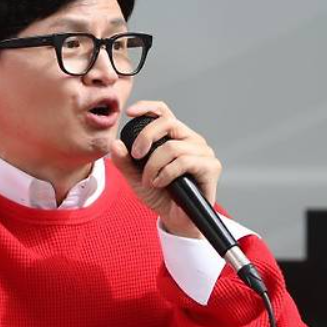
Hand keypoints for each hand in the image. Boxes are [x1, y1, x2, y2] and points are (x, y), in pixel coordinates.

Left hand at [110, 101, 221, 238]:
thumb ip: (124, 161)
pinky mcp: (211, 166)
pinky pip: (185, 161)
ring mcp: (203, 152)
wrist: (176, 219)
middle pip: (167, 123)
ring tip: (150, 180)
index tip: (129, 112)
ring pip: (173, 146)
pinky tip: (161, 183)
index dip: (147, 107)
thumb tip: (115, 144)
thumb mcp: (135, 177)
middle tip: (136, 156)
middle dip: (146, 137)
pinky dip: (167, 173)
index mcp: (174, 136)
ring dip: (154, 165)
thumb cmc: (159, 194)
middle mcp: (190, 139)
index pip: (163, 112)